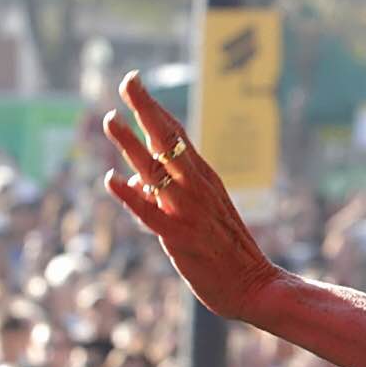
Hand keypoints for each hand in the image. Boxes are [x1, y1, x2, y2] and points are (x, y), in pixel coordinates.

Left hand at [103, 73, 284, 323]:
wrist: (255, 286)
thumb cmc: (226, 251)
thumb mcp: (201, 210)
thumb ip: (169, 190)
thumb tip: (135, 174)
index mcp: (205, 178)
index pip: (176, 133)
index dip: (153, 107)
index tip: (135, 83)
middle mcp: (198, 187)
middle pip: (168, 140)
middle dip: (146, 108)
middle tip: (128, 80)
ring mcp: (189, 211)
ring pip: (156, 170)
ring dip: (131, 144)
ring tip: (110, 119)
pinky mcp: (180, 237)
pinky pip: (150, 212)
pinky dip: (130, 194)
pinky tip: (110, 179)